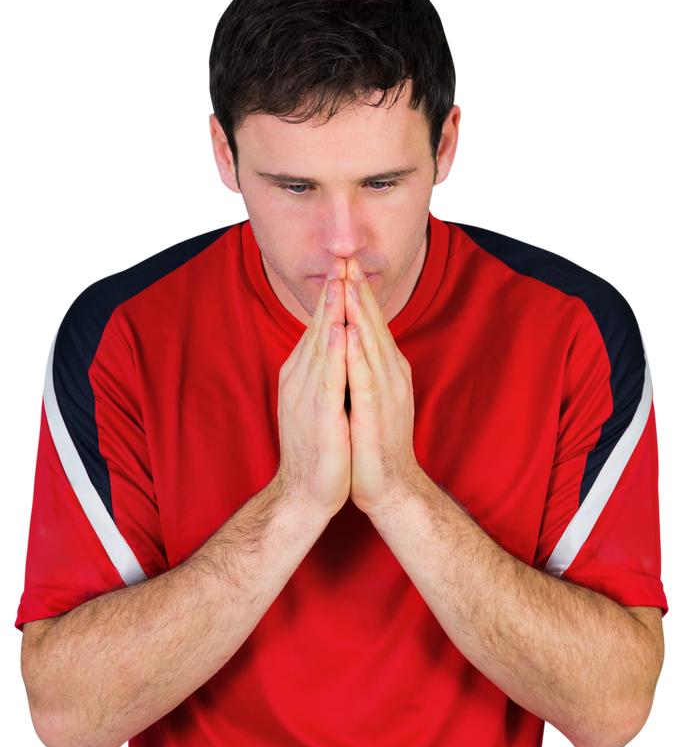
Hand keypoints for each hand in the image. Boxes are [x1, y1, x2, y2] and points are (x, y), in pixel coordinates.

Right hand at [274, 261, 350, 517]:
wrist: (306, 494)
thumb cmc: (318, 450)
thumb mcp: (321, 402)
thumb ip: (325, 372)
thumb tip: (335, 345)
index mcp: (304, 375)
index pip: (320, 328)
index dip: (332, 296)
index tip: (344, 265)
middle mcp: (300, 379)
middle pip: (318, 328)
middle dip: (332, 292)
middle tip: (343, 256)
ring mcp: (307, 396)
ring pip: (321, 345)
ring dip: (331, 311)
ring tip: (340, 279)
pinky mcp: (319, 416)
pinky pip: (327, 377)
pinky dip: (333, 351)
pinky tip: (339, 329)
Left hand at [342, 259, 422, 515]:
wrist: (390, 488)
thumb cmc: (375, 445)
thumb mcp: (368, 398)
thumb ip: (363, 369)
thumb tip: (352, 342)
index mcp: (386, 372)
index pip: (371, 325)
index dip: (359, 295)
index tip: (345, 265)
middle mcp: (391, 376)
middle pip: (374, 326)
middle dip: (360, 292)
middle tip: (348, 258)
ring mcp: (387, 394)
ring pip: (372, 345)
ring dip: (361, 313)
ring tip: (351, 283)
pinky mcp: (378, 414)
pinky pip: (367, 378)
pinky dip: (359, 353)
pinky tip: (352, 332)